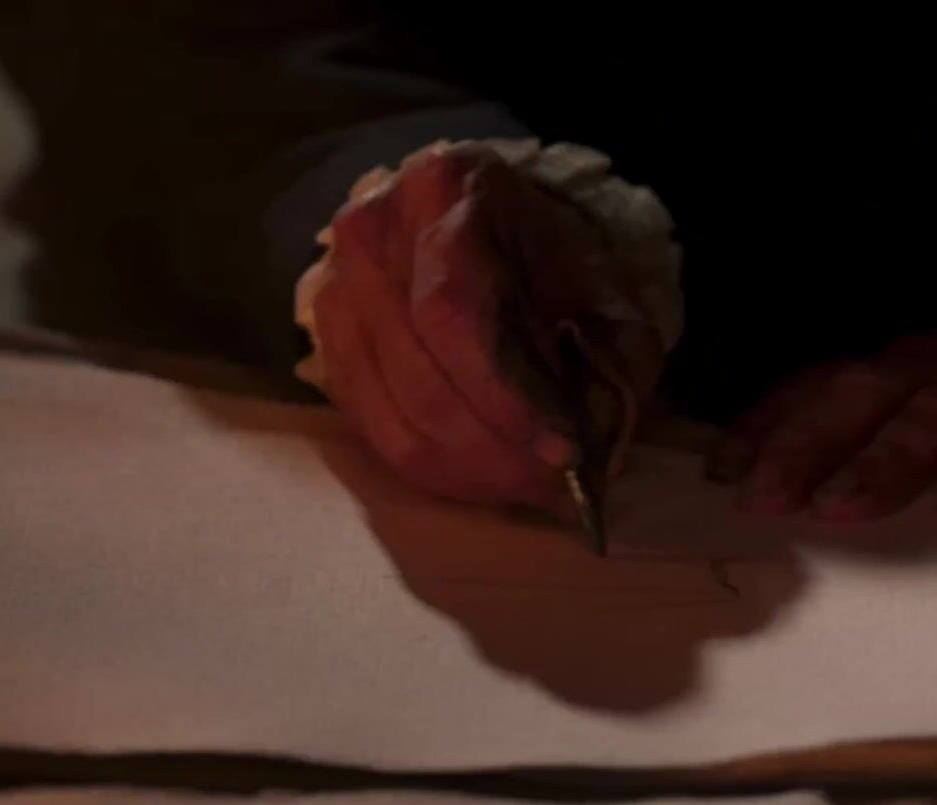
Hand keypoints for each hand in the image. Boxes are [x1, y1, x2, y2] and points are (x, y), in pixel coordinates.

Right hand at [304, 145, 665, 506]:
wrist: (488, 222)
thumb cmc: (549, 251)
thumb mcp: (602, 283)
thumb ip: (608, 353)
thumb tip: (594, 446)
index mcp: (442, 190)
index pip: (457, 315)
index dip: (511, 397)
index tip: (565, 448)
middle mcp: (370, 232)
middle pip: (422, 378)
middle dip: (497, 448)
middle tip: (553, 482)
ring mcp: (335, 290)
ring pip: (396, 419)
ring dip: (470, 468)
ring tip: (526, 482)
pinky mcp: (327, 345)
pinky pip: (374, 433)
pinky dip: (436, 467)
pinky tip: (484, 473)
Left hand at [707, 327, 936, 518]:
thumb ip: (893, 465)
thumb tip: (804, 515)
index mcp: (919, 369)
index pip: (829, 383)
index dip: (772, 421)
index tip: (719, 470)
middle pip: (867, 389)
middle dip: (806, 440)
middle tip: (761, 498)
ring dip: (886, 457)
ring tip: (840, 507)